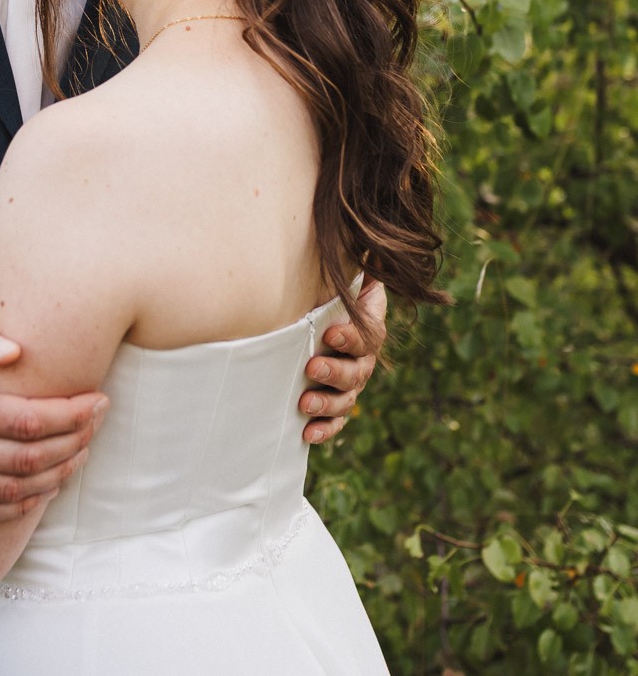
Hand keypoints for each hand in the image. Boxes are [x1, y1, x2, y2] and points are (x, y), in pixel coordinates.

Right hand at [0, 310, 108, 525]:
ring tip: (81, 454)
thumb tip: (16, 350)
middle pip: (26, 459)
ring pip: (12, 491)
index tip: (97, 401)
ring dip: (56, 476)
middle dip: (73, 443)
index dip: (70, 414)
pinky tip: (45, 487)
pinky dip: (22, 505)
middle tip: (98, 425)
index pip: (25, 420)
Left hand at [300, 278, 386, 444]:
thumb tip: (365, 241)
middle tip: (311, 367)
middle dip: (336, 371)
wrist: (306, 319)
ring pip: (348, 398)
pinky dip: (324, 429)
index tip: (330, 333)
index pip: (369, 333)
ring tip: (305, 402)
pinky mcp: (334, 404)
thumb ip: (350, 262)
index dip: (353, 336)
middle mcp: (362, 357)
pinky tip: (307, 434)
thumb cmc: (320, 288)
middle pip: (359, 370)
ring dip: (328, 402)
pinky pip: (336, 421)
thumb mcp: (334, 272)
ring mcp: (350, 383)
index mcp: (366, 324)